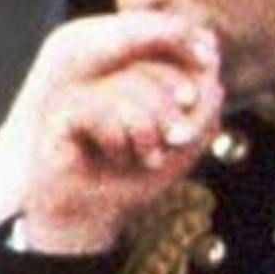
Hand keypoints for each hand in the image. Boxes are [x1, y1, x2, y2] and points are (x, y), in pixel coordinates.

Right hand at [16, 13, 223, 254]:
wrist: (92, 216)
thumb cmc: (135, 178)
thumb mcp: (184, 145)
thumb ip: (205, 105)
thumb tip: (211, 63)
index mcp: (136, 77)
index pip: (169, 57)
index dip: (191, 85)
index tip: (193, 127)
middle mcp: (108, 77)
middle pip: (150, 66)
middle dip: (171, 111)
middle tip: (176, 142)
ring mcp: (83, 91)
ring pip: (127, 86)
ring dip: (147, 131)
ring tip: (148, 158)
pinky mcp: (63, 112)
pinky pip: (101, 109)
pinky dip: (118, 141)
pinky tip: (114, 158)